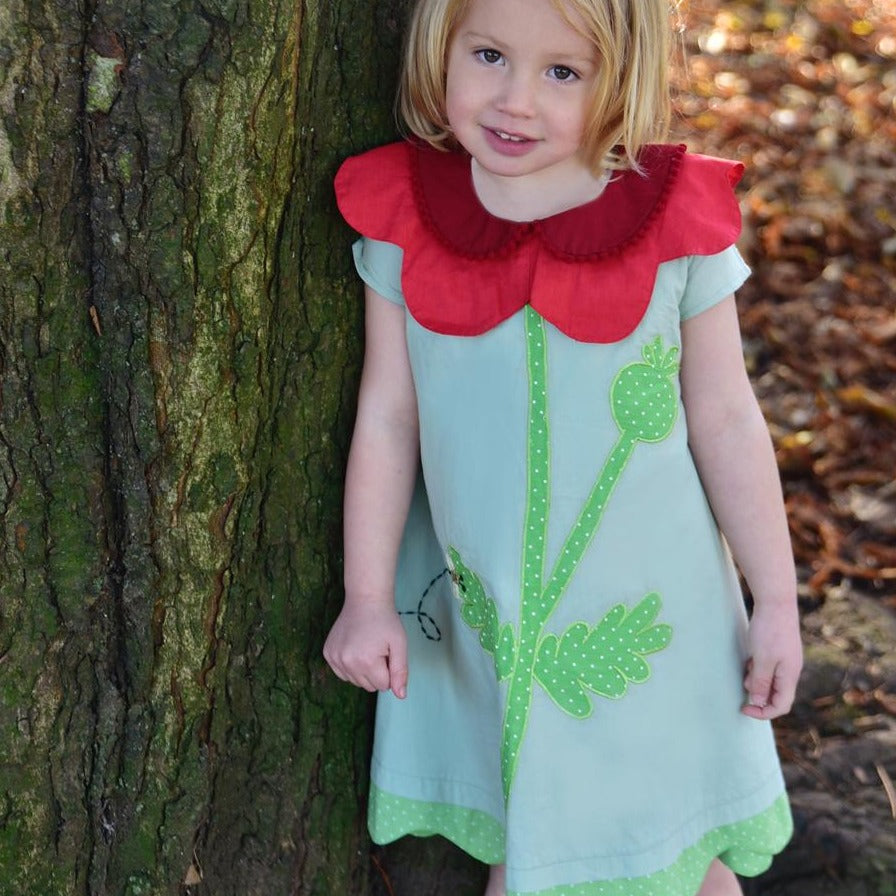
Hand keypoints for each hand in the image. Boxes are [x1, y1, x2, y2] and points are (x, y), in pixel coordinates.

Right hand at [323, 601, 407, 698]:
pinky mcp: (328, 654)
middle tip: (378, 649)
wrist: (365, 600)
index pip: (383, 686)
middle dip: (377, 672)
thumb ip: (400, 671)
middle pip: (368, 686)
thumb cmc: (385, 621)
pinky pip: (343, 673)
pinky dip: (351, 666)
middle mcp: (347, 663)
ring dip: (364, 670)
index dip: (389, 670)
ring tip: (367, 647)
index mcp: (366, 662)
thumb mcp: (399, 644)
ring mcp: (334, 658)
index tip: (388, 652)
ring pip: (355, 681)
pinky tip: (356, 648)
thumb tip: (400, 696)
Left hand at [741, 599, 802, 719]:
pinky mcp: (779, 650)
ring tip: (748, 666)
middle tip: (745, 680)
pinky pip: (769, 667)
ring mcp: (786, 660)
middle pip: (777, 694)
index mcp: (790, 676)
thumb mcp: (762, 659)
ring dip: (757, 679)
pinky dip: (758, 667)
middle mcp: (790, 670)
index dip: (763, 712)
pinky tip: (751, 657)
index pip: (781, 705)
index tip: (744, 708)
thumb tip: (758, 703)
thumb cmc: (769, 631)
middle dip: (759, 693)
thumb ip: (761, 682)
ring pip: (771, 680)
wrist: (776, 602)